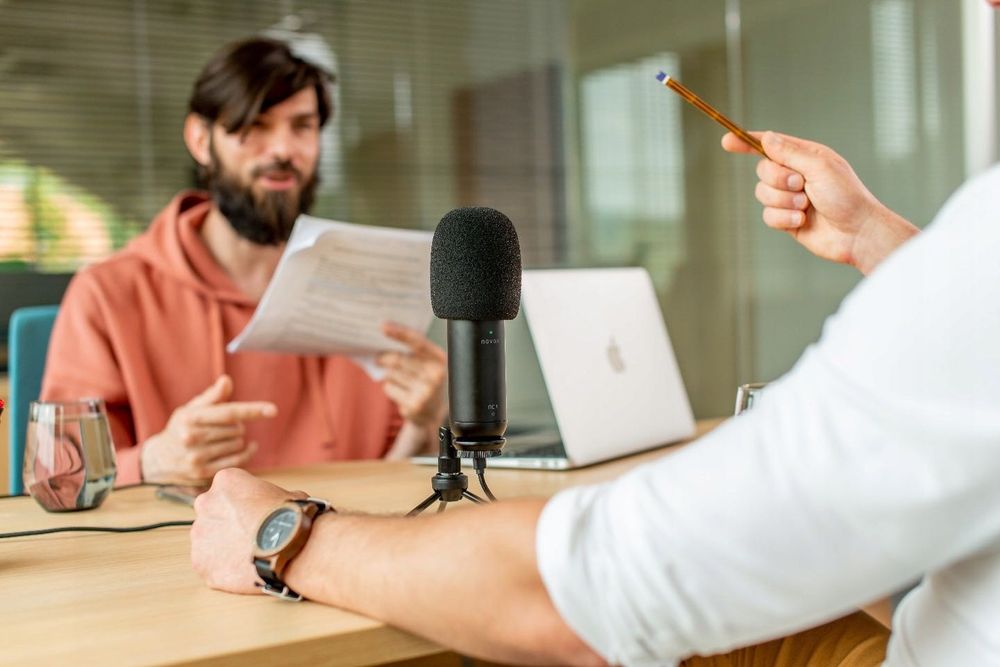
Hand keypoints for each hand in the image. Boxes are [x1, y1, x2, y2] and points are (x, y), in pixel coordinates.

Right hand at [140, 375, 276, 483]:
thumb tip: (227, 380)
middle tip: (227, 427)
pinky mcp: (202, 472)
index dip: (252, 410)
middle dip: (238, 426)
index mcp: (190, 417)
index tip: (273, 410)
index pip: (228, 412)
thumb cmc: (181, 428)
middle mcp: (191, 437)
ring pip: (238, 444)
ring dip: (239, 440)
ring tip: (227, 438)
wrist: (158, 459)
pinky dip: (246, 453)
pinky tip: (248, 448)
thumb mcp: (191, 409)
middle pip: (236, 429)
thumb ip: (212, 396)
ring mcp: (196, 457)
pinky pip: (236, 461)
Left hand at [190, 468, 306, 593]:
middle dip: (226, 524)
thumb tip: (282, 506)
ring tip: (248, 557)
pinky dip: (222, 569)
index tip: (255, 515)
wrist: (287, 546)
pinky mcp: (200, 562)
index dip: (243, 504)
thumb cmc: (291, 518)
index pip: (228, 490)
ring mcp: (199, 534)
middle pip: (212, 513)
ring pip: (207, 541)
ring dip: (222, 547)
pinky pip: (208, 565)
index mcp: (226, 481)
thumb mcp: (288, 495)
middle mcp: (205, 503)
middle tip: (249, 536)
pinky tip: (243, 571)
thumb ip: (272, 498)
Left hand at [376, 322, 446, 428]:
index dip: (400, 333)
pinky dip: (389, 388)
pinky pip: (389, 388)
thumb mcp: (428, 364)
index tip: (383, 326)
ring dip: (388, 375)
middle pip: (399, 360)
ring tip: (398, 380)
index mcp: (440, 360)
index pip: (418, 343)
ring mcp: (426, 392)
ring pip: (391, 374)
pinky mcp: (414, 406)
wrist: (432, 413)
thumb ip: (414, 351)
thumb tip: (386, 337)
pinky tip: (400, 392)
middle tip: (378, 358)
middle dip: (384, 357)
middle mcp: (436, 376)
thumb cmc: (425, 381)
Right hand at [722, 130, 918, 273]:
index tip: (727, 141)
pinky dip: (784, 218)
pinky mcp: (786, 219)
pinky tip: (802, 221)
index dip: (747, 142)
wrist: (856, 233)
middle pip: (762, 170)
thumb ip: (790, 153)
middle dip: (778, 179)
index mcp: (805, 156)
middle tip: (801, 185)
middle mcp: (795, 175)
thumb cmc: (846, 196)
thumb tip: (767, 138)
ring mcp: (789, 198)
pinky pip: (767, 215)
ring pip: (762, 194)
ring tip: (806, 206)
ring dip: (783, 201)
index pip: (770, 145)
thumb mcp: (819, 167)